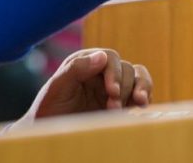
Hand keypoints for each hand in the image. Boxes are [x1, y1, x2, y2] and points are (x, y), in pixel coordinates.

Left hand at [8, 49, 151, 129]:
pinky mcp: (120, 104)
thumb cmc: (48, 110)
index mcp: (85, 63)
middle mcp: (101, 73)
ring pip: (137, 77)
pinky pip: (139, 94)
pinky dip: (144, 96)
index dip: (114, 73)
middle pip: (126, 69)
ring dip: (141, 88)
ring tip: (140, 103)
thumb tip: (102, 56)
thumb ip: (76, 69)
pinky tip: (141, 106)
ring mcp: (111, 88)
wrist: (48, 135)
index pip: (109, 58)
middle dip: (124, 87)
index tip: (113, 92)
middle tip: (113, 108)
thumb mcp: (56, 87)